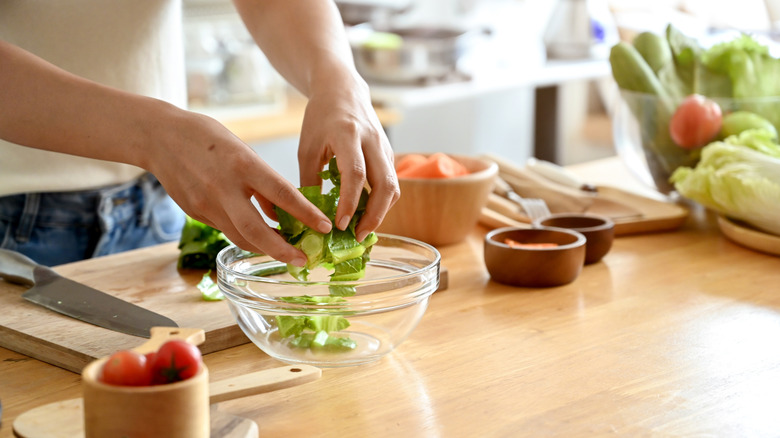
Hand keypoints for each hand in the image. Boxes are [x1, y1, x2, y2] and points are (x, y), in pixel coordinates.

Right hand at [146, 109, 332, 265]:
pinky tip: (257, 237)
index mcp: (243, 164)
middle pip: (257, 230)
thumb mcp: (242, 149)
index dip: (306, 214)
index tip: (325, 227)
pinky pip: (225, 230)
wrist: (158, 137)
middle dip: (283, 250)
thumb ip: (261, 181)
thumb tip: (279, 211)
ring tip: (286, 253)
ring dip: (264, 248)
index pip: (282, 194)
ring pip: (240, 237)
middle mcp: (224, 187)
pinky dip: (244, 236)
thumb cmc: (206, 137)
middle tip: (303, 260)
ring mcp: (206, 204)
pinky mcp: (195, 213)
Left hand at [297, 79, 399, 241]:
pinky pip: (390, 182)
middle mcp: (372, 140)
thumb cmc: (320, 117)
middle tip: (357, 236)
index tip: (340, 225)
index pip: (355, 174)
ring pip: (393, 186)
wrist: (342, 90)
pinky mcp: (388, 153)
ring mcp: (384, 147)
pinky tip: (366, 214)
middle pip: (385, 184)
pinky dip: (381, 202)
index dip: (350, 202)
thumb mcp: (307, 148)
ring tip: (361, 229)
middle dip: (374, 215)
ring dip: (380, 212)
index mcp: (348, 134)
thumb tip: (313, 216)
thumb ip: (310, 180)